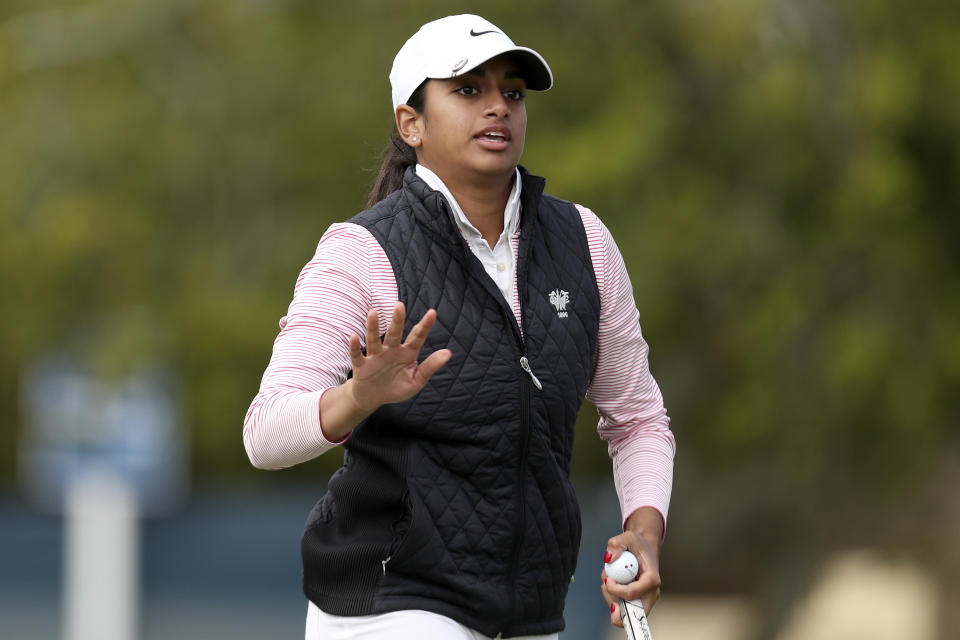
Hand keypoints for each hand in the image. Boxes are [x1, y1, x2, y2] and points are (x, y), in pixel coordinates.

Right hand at [347, 301, 451, 411]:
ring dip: (373, 327)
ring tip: (373, 313)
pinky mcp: (362, 366)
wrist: (374, 398)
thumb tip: (448, 353)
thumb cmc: (397, 387)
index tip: (432, 312)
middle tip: (399, 305)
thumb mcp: (417, 380)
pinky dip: (354, 347)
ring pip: (374, 340)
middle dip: (397, 320)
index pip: (417, 337)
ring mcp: (376, 356)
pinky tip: (353, 336)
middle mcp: (391, 350)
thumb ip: (431, 366)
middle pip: (394, 333)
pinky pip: (357, 355)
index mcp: (407, 353)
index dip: (425, 325)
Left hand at [600, 510, 662, 627]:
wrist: (644, 547)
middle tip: (606, 583)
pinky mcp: (638, 602)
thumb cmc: (639, 544)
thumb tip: (608, 558)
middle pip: (629, 612)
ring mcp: (645, 600)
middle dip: (612, 600)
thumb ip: (616, 544)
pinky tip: (613, 584)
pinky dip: (613, 597)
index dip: (614, 590)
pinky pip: (623, 608)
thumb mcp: (628, 536)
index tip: (607, 579)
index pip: (631, 593)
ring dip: (610, 596)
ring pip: (624, 613)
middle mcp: (651, 593)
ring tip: (611, 578)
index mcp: (652, 580)